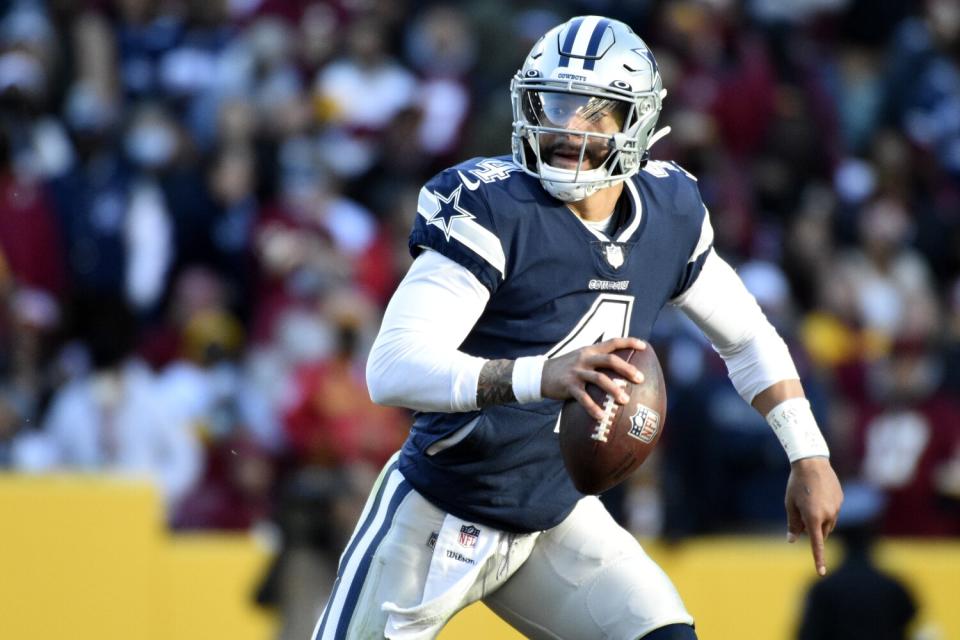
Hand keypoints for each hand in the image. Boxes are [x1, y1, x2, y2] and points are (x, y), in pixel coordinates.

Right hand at [541, 337, 645, 420]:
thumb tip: (619, 368)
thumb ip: (596, 360)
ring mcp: (576, 371)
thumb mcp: (580, 358)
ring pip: (599, 379)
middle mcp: (584, 358)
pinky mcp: (568, 385)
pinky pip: (583, 397)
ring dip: (614, 390)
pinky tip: (601, 417)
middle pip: (610, 360)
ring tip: (625, 401)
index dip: (628, 342)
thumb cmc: (565, 368)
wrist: (540, 374)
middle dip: (627, 369)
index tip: (644, 346)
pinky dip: (593, 408)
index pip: (612, 342)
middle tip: (640, 379)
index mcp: (590, 350)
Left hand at [785, 456, 843, 575]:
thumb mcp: (790, 504)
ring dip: (820, 520)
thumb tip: (793, 539)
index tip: (821, 572)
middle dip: (813, 530)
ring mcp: (837, 508)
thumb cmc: (797, 484)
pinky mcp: (840, 500)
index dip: (818, 558)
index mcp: (813, 518)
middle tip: (800, 514)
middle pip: (821, 533)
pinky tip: (818, 494)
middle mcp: (828, 515)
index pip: (816, 543)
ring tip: (809, 500)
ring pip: (829, 523)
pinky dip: (826, 509)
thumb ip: (793, 523)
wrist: (812, 462)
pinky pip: (834, 511)